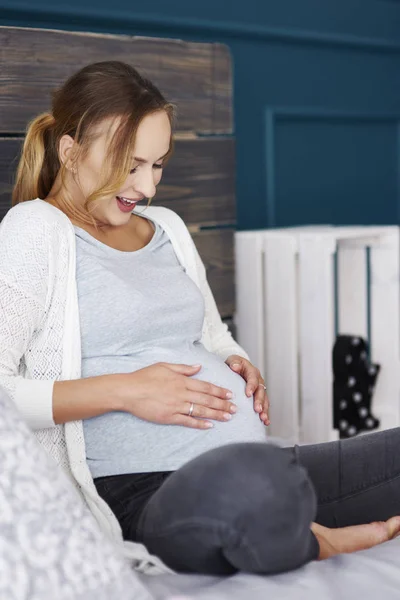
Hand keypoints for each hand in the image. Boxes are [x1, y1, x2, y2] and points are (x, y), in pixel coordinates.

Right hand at [117, 363, 236, 428]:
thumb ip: (183, 368)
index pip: (205, 386)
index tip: (230, 394)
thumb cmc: (144, 377)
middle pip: (207, 400)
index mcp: (181, 381)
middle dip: (223, 404)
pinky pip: (187, 421)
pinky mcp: (169, 417)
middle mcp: (182, 393)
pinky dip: (199, 423)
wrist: (128, 391)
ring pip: (200, 411)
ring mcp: (176, 406)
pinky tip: (209, 425)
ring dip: (216, 414)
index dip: (219, 391)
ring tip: (228, 417)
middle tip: (235, 408)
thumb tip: (198, 367)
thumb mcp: (164, 366)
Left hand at [225, 355, 269, 424]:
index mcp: (252, 371)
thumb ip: (234, 363)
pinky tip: (265, 422)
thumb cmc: (234, 364)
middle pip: (261, 391)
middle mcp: (258, 380)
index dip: (251, 386)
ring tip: (263, 418)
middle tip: (257, 410)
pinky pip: (264, 405)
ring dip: (264, 409)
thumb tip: (235, 366)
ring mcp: (260, 389)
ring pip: (265, 400)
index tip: (248, 394)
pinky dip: (265, 413)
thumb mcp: (232, 360)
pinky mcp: (259, 397)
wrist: (237, 367)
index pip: (253, 378)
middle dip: (259, 401)